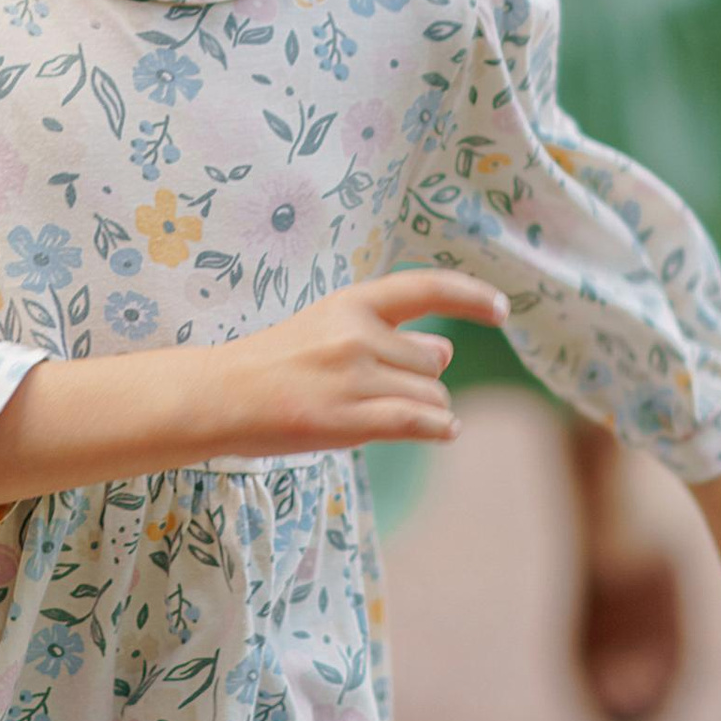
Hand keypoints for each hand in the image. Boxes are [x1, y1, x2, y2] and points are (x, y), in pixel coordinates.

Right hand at [187, 270, 493, 462]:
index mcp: (351, 302)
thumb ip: (382, 333)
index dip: (471, 297)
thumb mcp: (324, 326)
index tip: (502, 309)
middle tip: (379, 388)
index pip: (426, 288)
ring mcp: (354, 376)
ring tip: (378, 412)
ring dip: (423, 408)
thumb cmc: (271, 365)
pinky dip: (439, 429)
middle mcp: (358, 333)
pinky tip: (444, 433)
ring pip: (431, 394)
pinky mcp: (350, 418)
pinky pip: (420, 422)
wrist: (218, 397)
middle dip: (423, 377)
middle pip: (434, 360)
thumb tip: (445, 350)